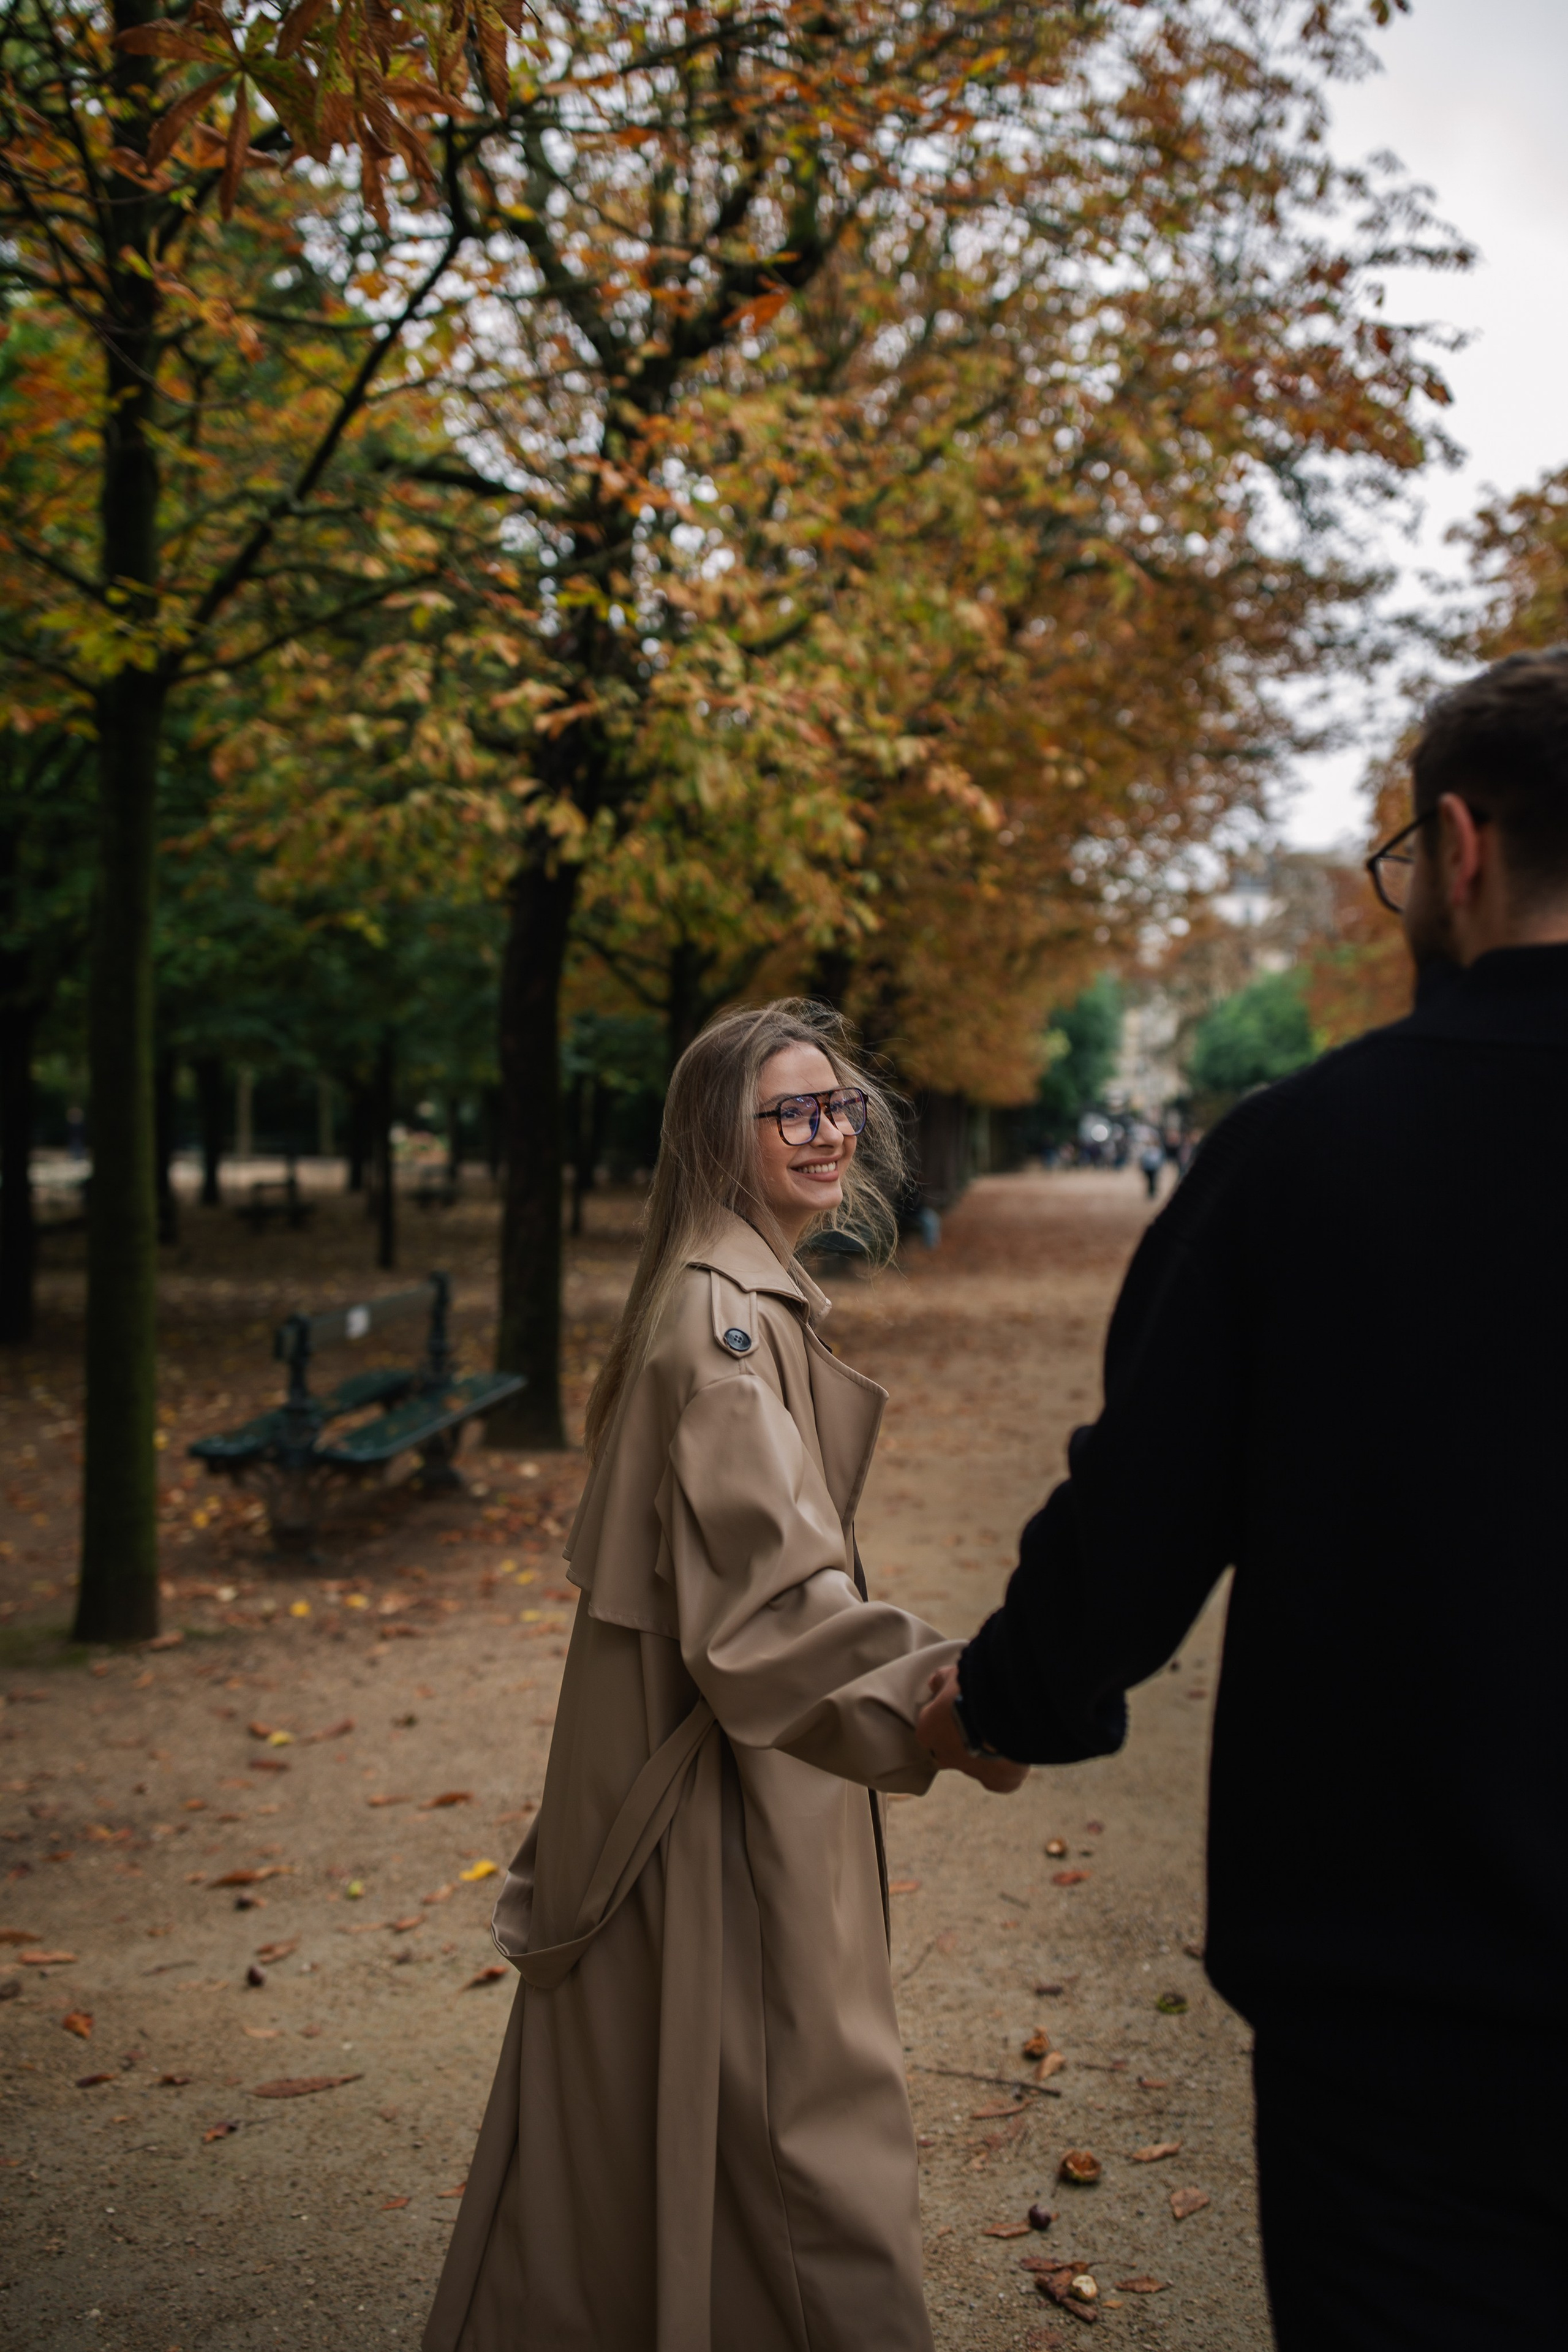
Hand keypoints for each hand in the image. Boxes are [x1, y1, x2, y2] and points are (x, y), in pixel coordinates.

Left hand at [916, 1664, 1027, 1793]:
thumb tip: (934, 1682)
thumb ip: (941, 1681)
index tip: (960, 1706)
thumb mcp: (953, 1675)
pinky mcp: (995, 1780)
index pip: (931, 1728)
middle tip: (980, 1721)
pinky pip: (998, 1780)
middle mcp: (944, 1756)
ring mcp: (969, 1770)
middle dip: (962, 1739)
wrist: (1002, 1711)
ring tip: (1001, 1732)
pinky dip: (1005, 1771)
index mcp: (927, 1731)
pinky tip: (1013, 1755)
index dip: (946, 1718)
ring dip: (984, 1752)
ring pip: (974, 1764)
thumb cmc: (971, 1689)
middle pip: (949, 1750)